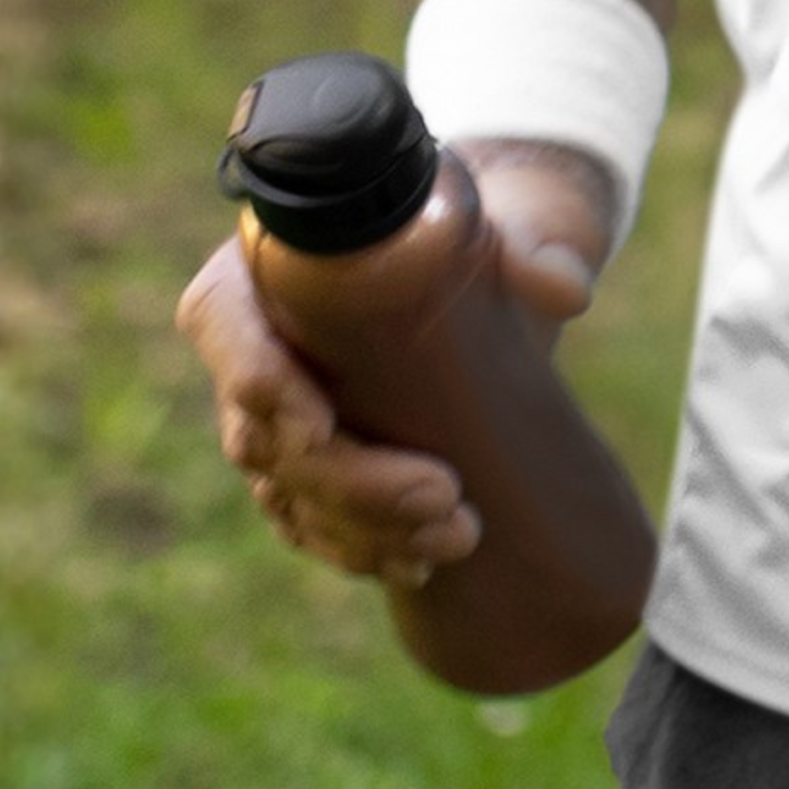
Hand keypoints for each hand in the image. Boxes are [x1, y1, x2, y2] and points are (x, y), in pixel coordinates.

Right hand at [173, 138, 615, 586]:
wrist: (492, 282)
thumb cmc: (484, 236)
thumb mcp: (515, 223)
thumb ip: (540, 243)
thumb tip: (566, 289)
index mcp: (270, 263)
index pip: (222, 320)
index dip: (258, 378)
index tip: (324, 424)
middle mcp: (257, 344)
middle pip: (264, 433)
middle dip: (350, 481)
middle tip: (445, 497)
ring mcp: (275, 418)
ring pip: (289, 494)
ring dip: (365, 529)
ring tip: (457, 538)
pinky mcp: (308, 470)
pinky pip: (312, 525)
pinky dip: (363, 550)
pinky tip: (420, 565)